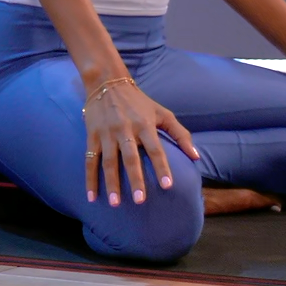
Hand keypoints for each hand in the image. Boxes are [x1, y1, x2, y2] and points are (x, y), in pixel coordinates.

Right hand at [83, 78, 198, 207]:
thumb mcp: (163, 113)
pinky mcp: (92, 135)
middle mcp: (125, 129)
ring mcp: (106, 133)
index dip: (162, 167)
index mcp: (145, 124)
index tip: (167, 186)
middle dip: (135, 179)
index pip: (155, 148)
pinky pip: (89, 160)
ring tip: (115, 203)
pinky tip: (92, 197)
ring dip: (111, 183)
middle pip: (130, 157)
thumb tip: (196, 157)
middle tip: (140, 201)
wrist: (107, 82)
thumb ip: (181, 134)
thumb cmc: (139, 102)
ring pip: (108, 161)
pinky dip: (90, 179)